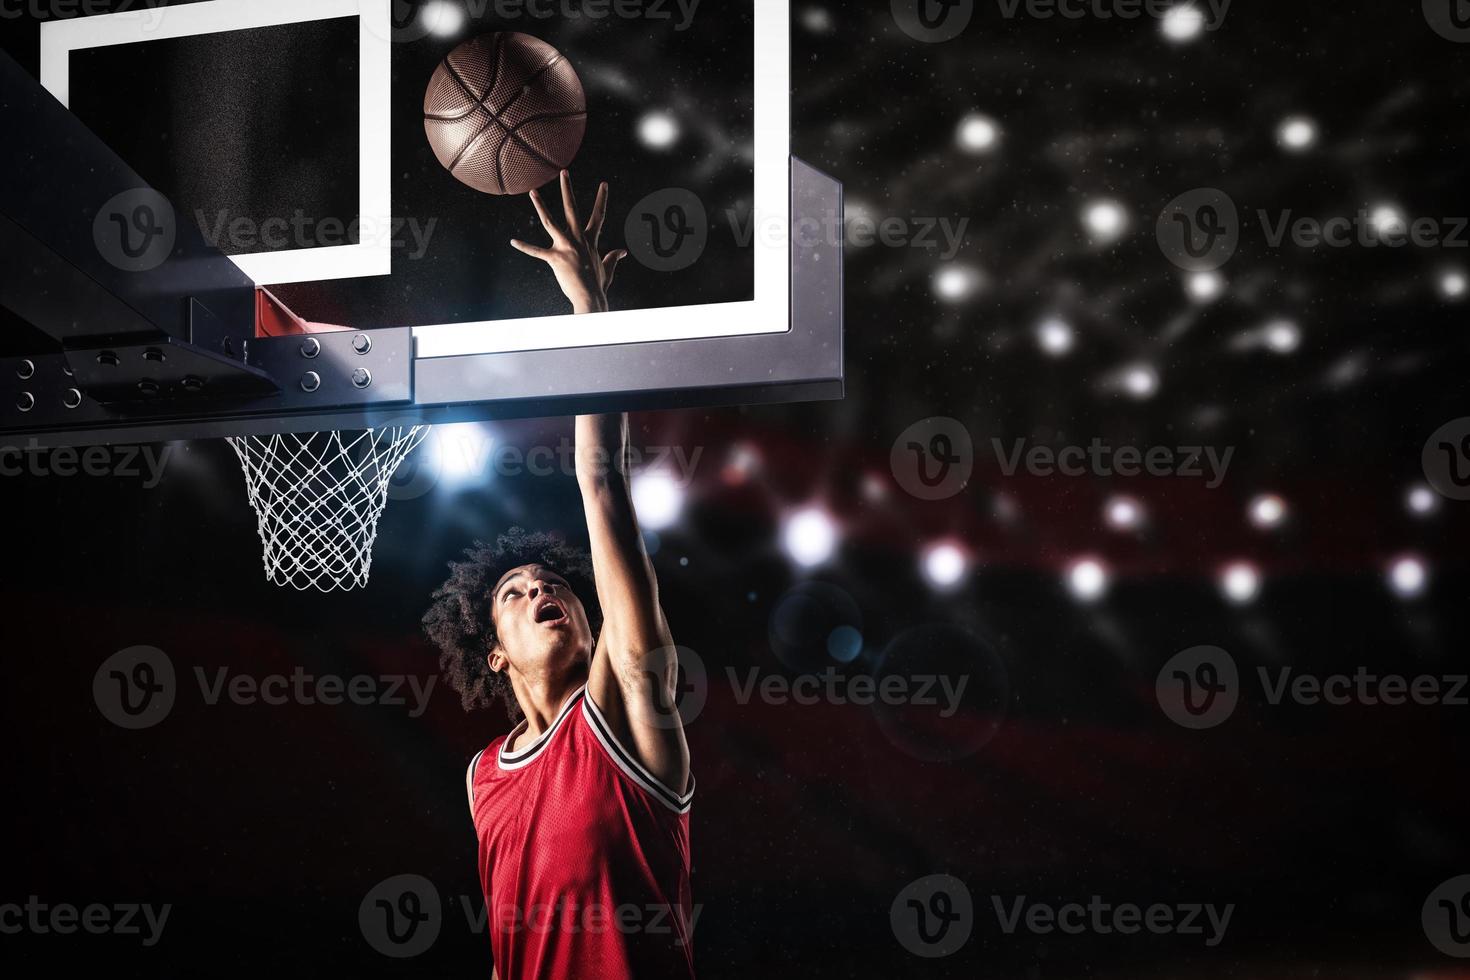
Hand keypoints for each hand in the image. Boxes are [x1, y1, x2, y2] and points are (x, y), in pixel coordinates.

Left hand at [511, 171, 627, 314]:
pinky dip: (524, 247)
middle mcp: (577, 239)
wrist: (590, 297)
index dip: (602, 199)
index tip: (603, 184)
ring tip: (532, 192)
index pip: (599, 216)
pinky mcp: (555, 259)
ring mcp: (565, 247)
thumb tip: (623, 252)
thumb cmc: (598, 285)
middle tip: (563, 173)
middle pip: (571, 208)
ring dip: (540, 206)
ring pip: (550, 221)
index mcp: (590, 240)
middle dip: (567, 189)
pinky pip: (536, 252)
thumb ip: (613, 258)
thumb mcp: (608, 269)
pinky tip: (513, 241)